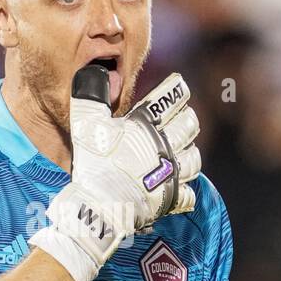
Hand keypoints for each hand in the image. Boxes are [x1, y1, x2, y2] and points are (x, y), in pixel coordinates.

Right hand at [29, 67, 199, 280]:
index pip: (170, 99)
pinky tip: (179, 186)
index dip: (176, 90)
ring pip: (194, 158)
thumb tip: (94, 73)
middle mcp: (165, 147)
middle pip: (189, 126)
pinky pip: (189, 192)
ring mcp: (171, 174)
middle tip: (182, 117)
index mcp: (147, 125)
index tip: (179, 86)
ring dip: (190, 152)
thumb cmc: (93, 165)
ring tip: (184, 150)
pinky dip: (186, 189)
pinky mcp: (171, 199)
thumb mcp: (86, 125)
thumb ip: (91, 97)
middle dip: (187, 119)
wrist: (100, 207)